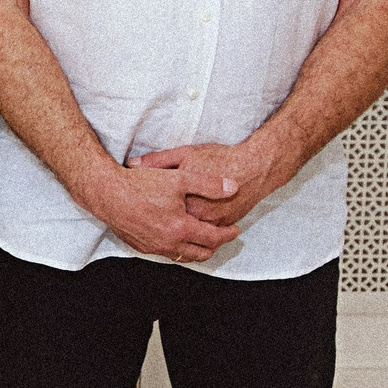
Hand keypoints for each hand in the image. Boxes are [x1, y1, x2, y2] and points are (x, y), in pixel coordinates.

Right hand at [76, 160, 241, 263]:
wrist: (106, 192)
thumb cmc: (141, 184)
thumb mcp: (179, 178)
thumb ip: (209, 184)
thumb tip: (233, 187)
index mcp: (181, 228)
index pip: (213, 238)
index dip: (228, 234)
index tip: (235, 229)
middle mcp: (168, 243)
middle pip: (200, 253)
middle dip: (215, 246)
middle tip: (222, 236)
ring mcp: (153, 247)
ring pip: (182, 256)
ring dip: (196, 250)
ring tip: (202, 238)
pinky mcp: (140, 246)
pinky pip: (165, 253)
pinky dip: (177, 248)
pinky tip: (177, 236)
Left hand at [131, 139, 282, 226]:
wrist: (255, 167)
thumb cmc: (220, 158)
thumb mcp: (185, 154)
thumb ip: (158, 161)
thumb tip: (132, 164)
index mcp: (185, 199)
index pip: (157, 210)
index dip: (146, 207)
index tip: (137, 205)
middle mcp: (199, 216)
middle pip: (172, 225)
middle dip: (158, 222)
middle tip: (146, 217)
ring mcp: (212, 223)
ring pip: (189, 233)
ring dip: (177, 231)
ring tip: (162, 224)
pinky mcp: (224, 225)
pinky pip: (205, 233)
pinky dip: (194, 231)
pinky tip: (183, 226)